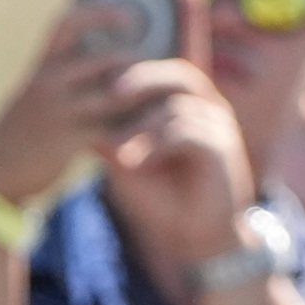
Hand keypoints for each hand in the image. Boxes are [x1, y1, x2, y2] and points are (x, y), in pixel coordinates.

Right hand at [0, 0, 176, 207]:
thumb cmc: (23, 134)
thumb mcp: (36, 97)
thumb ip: (66, 77)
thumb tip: (111, 61)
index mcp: (41, 68)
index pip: (67, 23)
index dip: (100, 14)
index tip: (129, 17)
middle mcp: (48, 84)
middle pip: (107, 59)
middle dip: (139, 64)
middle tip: (167, 68)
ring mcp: (58, 112)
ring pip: (117, 92)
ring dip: (145, 93)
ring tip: (168, 95)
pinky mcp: (69, 141)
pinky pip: (114, 128)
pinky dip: (136, 127)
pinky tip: (153, 129)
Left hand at [100, 56, 260, 268]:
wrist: (193, 239)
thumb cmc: (162, 199)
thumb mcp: (128, 164)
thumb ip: (113, 137)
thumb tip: (81, 111)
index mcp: (186, 106)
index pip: (166, 70)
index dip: (140, 65)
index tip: (103, 75)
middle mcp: (207, 109)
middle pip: (178, 74)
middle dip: (143, 78)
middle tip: (111, 92)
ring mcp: (218, 127)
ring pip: (177, 107)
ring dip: (142, 127)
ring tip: (117, 151)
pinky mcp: (223, 148)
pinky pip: (187, 132)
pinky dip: (157, 145)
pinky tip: (135, 162)